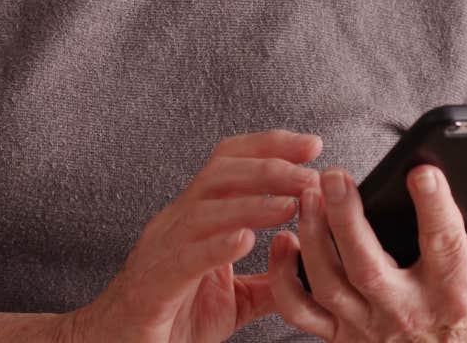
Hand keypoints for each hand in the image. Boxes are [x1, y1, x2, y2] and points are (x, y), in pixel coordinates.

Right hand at [63, 129, 324, 342]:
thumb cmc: (169, 320)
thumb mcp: (232, 299)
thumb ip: (268, 281)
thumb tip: (309, 264)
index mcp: (195, 219)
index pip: (229, 164)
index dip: (270, 148)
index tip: (314, 146)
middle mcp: (176, 224)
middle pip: (219, 173)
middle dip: (270, 166)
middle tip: (311, 172)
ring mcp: (161, 251)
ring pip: (205, 210)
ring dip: (253, 202)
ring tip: (292, 203)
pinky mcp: (153, 286)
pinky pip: (184, 259)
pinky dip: (215, 246)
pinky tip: (244, 240)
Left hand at [266, 163, 466, 341]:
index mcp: (454, 292)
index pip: (445, 245)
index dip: (434, 207)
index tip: (422, 170)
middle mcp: (408, 313)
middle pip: (368, 267)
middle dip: (348, 220)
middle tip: (334, 175)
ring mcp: (368, 328)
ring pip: (329, 285)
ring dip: (313, 238)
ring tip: (308, 195)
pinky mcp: (338, 337)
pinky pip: (299, 311)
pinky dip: (284, 278)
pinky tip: (283, 240)